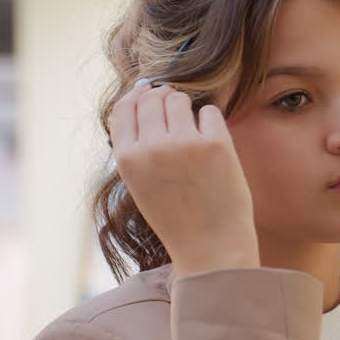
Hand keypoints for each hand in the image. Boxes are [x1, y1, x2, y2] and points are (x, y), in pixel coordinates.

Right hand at [110, 81, 258, 275]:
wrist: (212, 249)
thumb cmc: (178, 217)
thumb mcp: (141, 183)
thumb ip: (137, 144)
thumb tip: (142, 90)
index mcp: (127, 159)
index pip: (123, 108)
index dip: (137, 98)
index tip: (150, 99)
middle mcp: (151, 148)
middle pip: (152, 98)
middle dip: (163, 100)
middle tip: (177, 120)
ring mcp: (183, 144)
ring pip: (178, 99)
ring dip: (186, 107)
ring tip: (194, 133)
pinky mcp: (215, 144)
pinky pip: (209, 111)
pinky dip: (210, 122)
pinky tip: (212, 144)